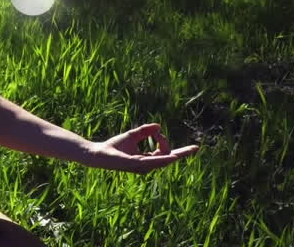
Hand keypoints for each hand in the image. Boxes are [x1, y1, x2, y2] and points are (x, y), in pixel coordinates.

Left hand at [84, 123, 200, 173]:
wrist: (98, 154)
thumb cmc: (114, 147)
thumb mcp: (132, 135)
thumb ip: (145, 131)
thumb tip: (159, 126)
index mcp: (148, 159)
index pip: (168, 156)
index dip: (182, 152)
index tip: (185, 143)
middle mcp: (148, 165)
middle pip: (169, 157)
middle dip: (181, 152)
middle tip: (195, 147)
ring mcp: (143, 166)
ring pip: (164, 157)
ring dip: (164, 144)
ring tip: (169, 141)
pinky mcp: (136, 164)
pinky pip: (153, 161)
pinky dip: (163, 158)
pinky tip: (173, 156)